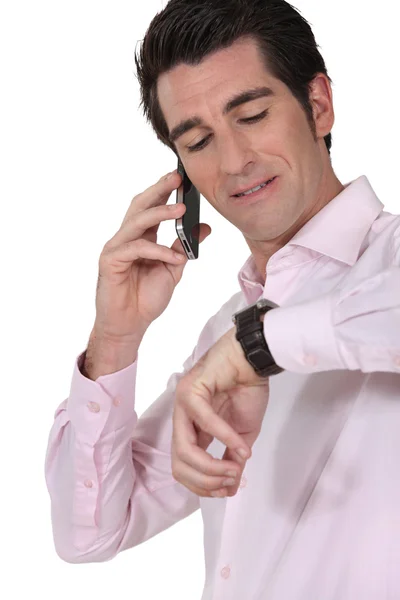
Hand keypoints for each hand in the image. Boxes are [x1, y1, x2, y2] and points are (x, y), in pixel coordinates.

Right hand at [95, 170, 211, 340]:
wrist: (129, 326)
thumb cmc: (146, 299)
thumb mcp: (172, 268)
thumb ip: (184, 247)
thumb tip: (204, 227)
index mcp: (141, 237)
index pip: (151, 207)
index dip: (164, 190)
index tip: (181, 177)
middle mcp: (126, 238)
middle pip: (140, 206)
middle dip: (159, 190)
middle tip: (177, 178)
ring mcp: (116, 248)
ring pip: (137, 222)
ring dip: (160, 213)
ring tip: (181, 209)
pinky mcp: (110, 262)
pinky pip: (136, 249)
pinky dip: (157, 251)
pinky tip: (174, 257)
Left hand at [172, 324, 269, 498]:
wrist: (253, 359)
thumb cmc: (247, 390)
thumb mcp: (243, 433)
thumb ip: (233, 458)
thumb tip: (232, 486)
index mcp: (192, 430)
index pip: (184, 469)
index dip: (204, 486)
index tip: (228, 490)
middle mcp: (181, 419)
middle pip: (179, 464)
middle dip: (206, 481)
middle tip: (231, 482)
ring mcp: (182, 405)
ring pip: (185, 449)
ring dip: (212, 466)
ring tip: (236, 469)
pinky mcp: (191, 391)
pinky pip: (203, 421)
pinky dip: (225, 438)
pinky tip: (241, 447)